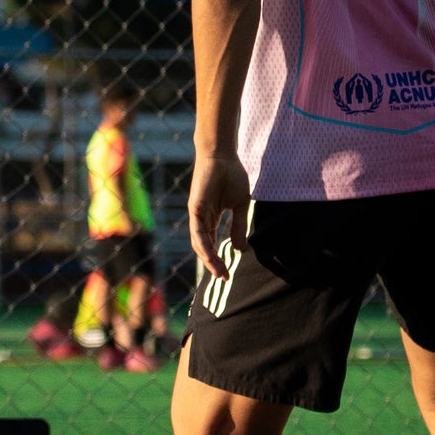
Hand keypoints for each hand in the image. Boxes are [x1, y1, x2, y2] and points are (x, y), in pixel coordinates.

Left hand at [188, 152, 250, 276]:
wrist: (222, 156)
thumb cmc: (231, 176)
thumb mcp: (240, 206)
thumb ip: (238, 226)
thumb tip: (239, 248)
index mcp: (212, 218)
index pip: (212, 244)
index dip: (218, 259)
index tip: (227, 274)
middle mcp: (202, 219)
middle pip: (204, 248)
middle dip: (213, 264)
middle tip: (224, 278)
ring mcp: (197, 215)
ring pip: (200, 243)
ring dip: (208, 259)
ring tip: (219, 272)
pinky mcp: (195, 208)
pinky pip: (198, 231)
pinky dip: (203, 244)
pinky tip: (209, 256)